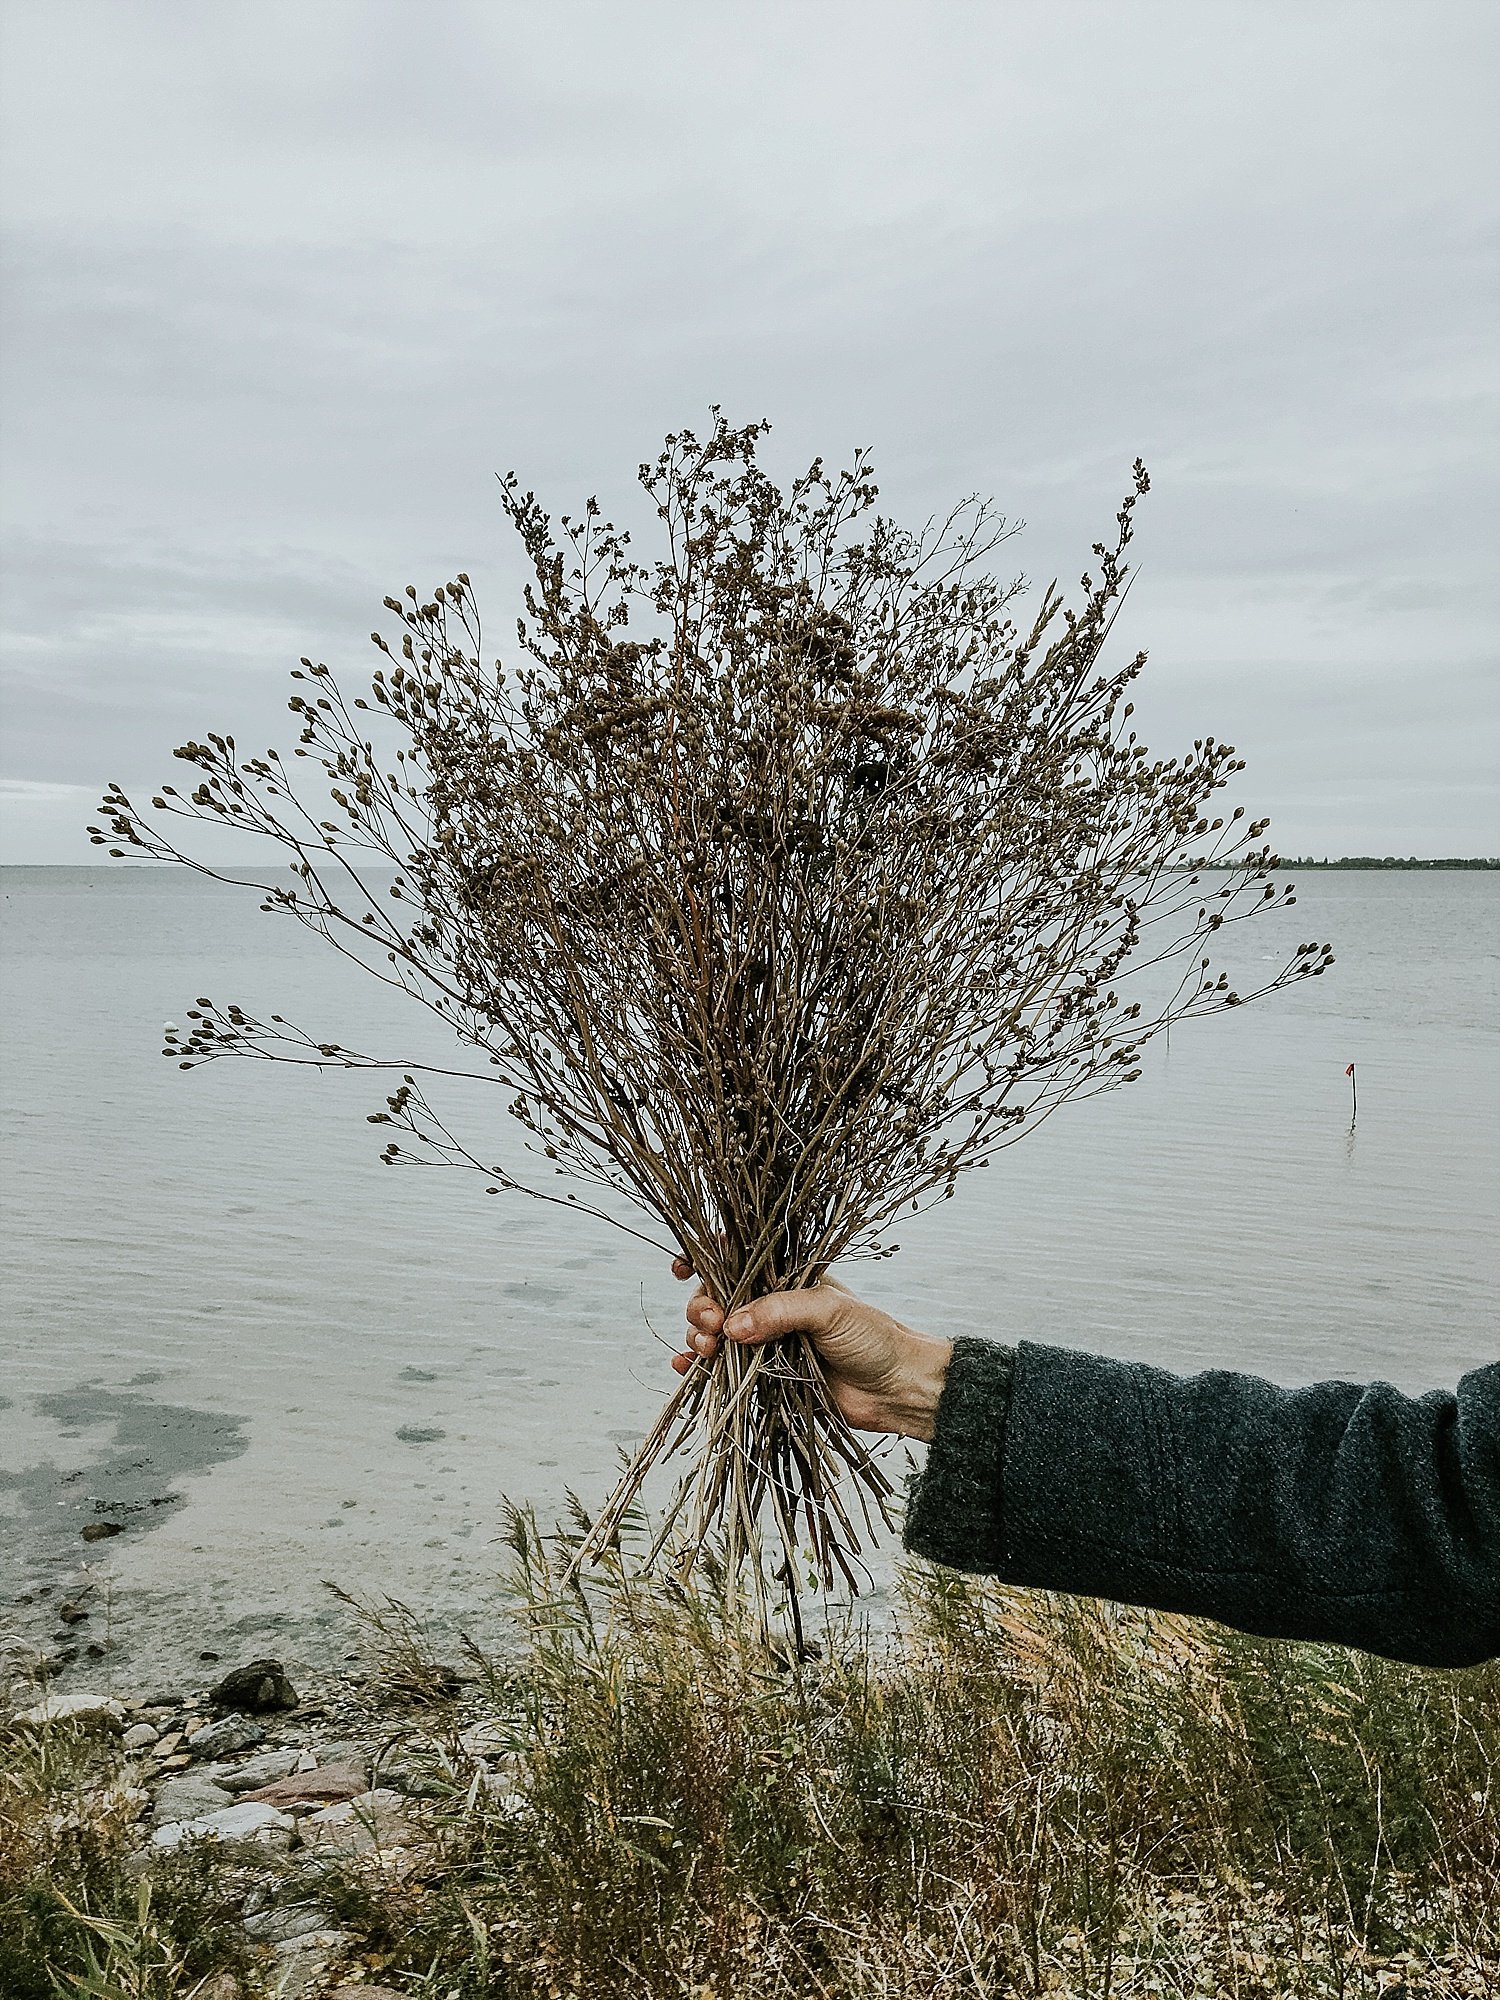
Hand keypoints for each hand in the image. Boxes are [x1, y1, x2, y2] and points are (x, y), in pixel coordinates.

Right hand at [669, 1256, 952, 1441]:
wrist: (896, 1388)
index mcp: (786, 1280)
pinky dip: (699, 1366)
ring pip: (715, 1333)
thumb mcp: (828, 1312)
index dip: (706, 1260)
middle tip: (712, 1325)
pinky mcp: (764, 1375)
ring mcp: (765, 1341)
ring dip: (699, 1337)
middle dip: (702, 1307)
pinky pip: (723, 1368)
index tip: (683, 1268)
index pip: (737, 1261)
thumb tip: (732, 1325)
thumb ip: (780, 1311)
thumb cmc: (873, 1337)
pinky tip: (685, 1367)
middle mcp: (770, 1307)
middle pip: (717, 1298)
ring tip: (707, 1349)